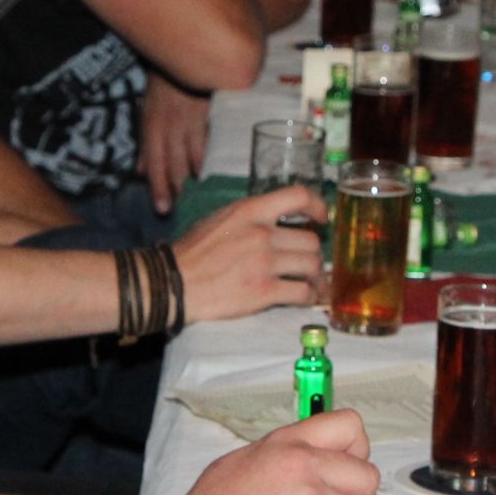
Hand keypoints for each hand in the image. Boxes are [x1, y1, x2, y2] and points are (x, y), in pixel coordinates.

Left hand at [138, 72, 212, 212]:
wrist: (186, 55)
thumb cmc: (164, 85)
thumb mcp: (148, 112)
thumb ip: (145, 146)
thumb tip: (138, 173)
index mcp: (151, 126)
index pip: (153, 163)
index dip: (157, 187)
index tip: (162, 209)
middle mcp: (167, 127)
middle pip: (170, 164)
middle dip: (175, 188)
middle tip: (181, 210)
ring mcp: (187, 121)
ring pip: (188, 156)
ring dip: (191, 178)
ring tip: (197, 197)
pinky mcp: (206, 115)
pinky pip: (206, 142)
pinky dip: (206, 159)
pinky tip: (210, 174)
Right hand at [174, 185, 325, 319]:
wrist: (173, 283)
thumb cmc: (193, 251)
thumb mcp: (220, 218)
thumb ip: (251, 216)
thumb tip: (279, 219)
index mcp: (250, 211)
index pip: (298, 196)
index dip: (317, 206)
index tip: (322, 218)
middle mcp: (262, 234)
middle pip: (311, 240)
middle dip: (313, 253)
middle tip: (309, 261)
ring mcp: (264, 263)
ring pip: (312, 266)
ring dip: (315, 276)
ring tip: (310, 281)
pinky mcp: (264, 292)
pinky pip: (303, 293)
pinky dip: (309, 297)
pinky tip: (305, 298)